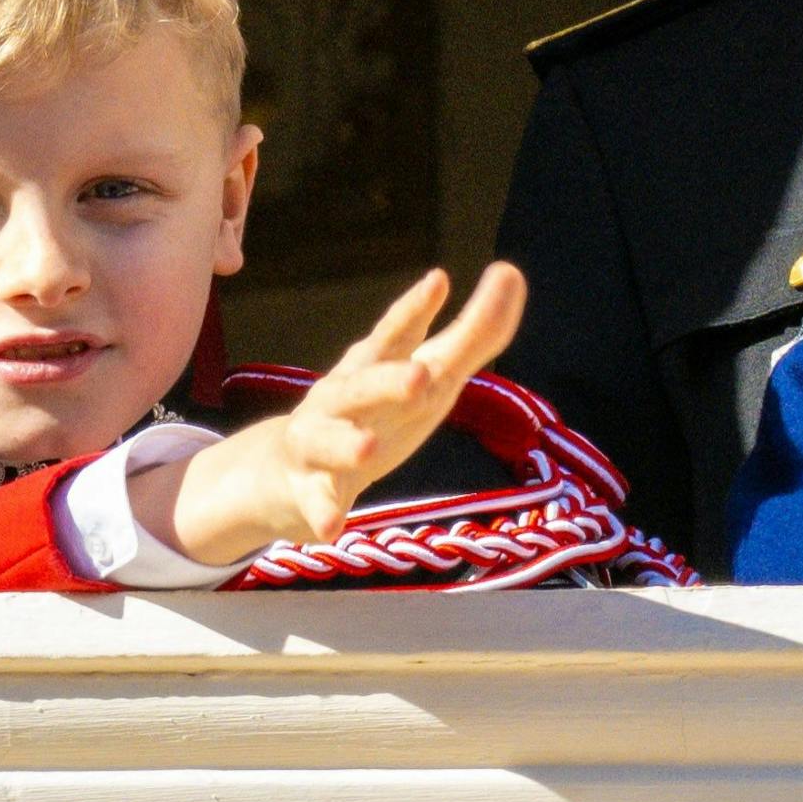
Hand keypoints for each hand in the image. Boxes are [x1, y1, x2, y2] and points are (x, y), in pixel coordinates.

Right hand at [135, 262, 526, 566]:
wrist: (290, 469)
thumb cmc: (376, 411)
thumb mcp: (425, 374)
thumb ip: (472, 332)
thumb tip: (512, 272)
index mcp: (373, 367)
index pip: (394, 334)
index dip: (414, 310)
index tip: (437, 281)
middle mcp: (342, 398)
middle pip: (363, 385)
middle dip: (388, 380)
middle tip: (421, 376)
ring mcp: (320, 443)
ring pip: (328, 440)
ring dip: (348, 443)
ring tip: (368, 448)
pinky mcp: (310, 491)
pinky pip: (316, 504)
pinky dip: (322, 513)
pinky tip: (332, 529)